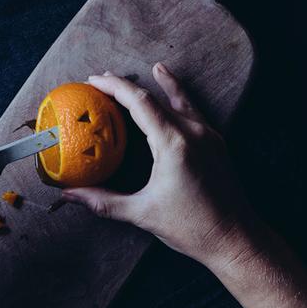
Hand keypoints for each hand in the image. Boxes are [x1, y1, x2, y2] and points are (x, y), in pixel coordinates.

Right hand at [62, 63, 256, 266]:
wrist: (236, 239)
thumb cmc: (192, 227)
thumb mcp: (142, 212)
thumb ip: (102, 202)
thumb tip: (69, 195)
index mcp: (174, 143)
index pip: (139, 102)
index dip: (114, 87)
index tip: (94, 80)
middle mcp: (193, 132)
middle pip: (156, 96)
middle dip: (127, 85)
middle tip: (104, 78)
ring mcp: (208, 135)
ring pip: (181, 98)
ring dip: (163, 83)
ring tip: (154, 68)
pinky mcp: (216, 142)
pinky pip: (194, 110)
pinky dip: (181, 97)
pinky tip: (177, 96)